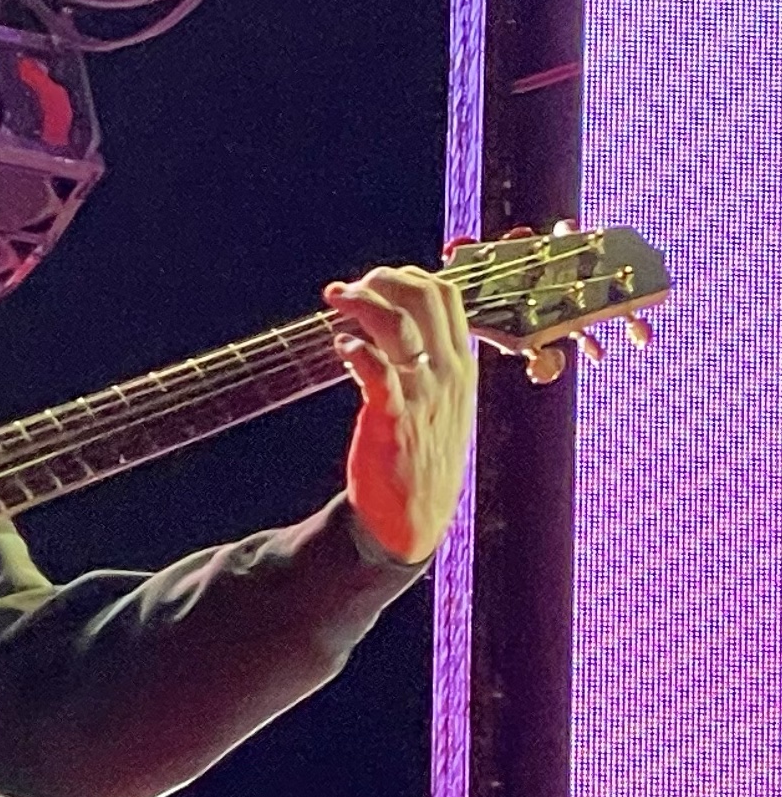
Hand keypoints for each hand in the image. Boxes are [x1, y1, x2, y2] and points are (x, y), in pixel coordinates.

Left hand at [325, 263, 478, 563]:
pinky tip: (341, 347)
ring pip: (398, 322)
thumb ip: (433, 366)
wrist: (412, 519)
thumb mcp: (445, 406)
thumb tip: (407, 329)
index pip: (448, 297)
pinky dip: (355, 348)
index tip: (379, 282)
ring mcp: (422, 393)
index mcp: (461, 366)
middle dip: (383, 280)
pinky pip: (376, 367)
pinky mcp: (392, 416)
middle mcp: (447, 373)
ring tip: (335, 300)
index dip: (410, 277)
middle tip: (350, 288)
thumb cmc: (422, 461)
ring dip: (362, 302)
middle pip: (426, 297)